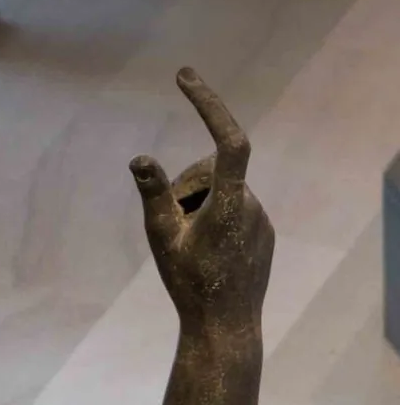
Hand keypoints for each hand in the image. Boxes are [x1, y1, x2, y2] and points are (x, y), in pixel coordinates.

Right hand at [131, 67, 272, 334]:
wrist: (224, 325)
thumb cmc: (190, 284)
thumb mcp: (161, 238)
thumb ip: (153, 194)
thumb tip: (140, 159)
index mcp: (230, 202)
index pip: (228, 140)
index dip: (208, 105)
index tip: (185, 79)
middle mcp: (252, 204)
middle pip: (209, 173)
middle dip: (186, 191)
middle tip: (173, 230)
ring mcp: (261, 218)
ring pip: (221, 192)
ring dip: (199, 208)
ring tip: (191, 248)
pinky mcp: (264, 232)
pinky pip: (235, 209)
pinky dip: (214, 220)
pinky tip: (208, 255)